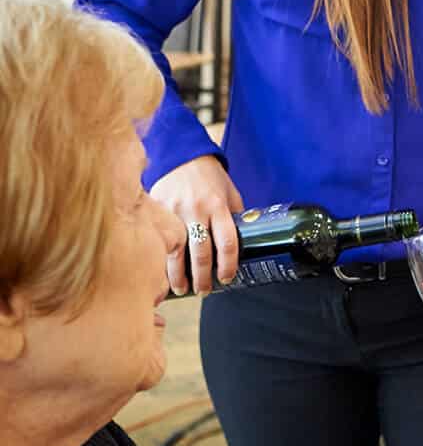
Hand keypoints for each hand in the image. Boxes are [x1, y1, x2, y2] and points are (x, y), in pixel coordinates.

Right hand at [150, 155, 244, 294]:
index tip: (227, 278)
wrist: (182, 154)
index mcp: (219, 206)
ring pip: (176, 252)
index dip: (228, 265)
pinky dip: (162, 259)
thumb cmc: (210, 176)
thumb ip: (235, 217)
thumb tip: (243, 242)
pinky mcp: (157, 210)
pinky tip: (162, 272)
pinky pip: (159, 240)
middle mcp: (196, 210)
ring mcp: (174, 211)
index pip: (227, 243)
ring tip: (183, 289)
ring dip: (179, 275)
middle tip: (205, 290)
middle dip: (203, 277)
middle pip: (201, 253)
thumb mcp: (230, 193)